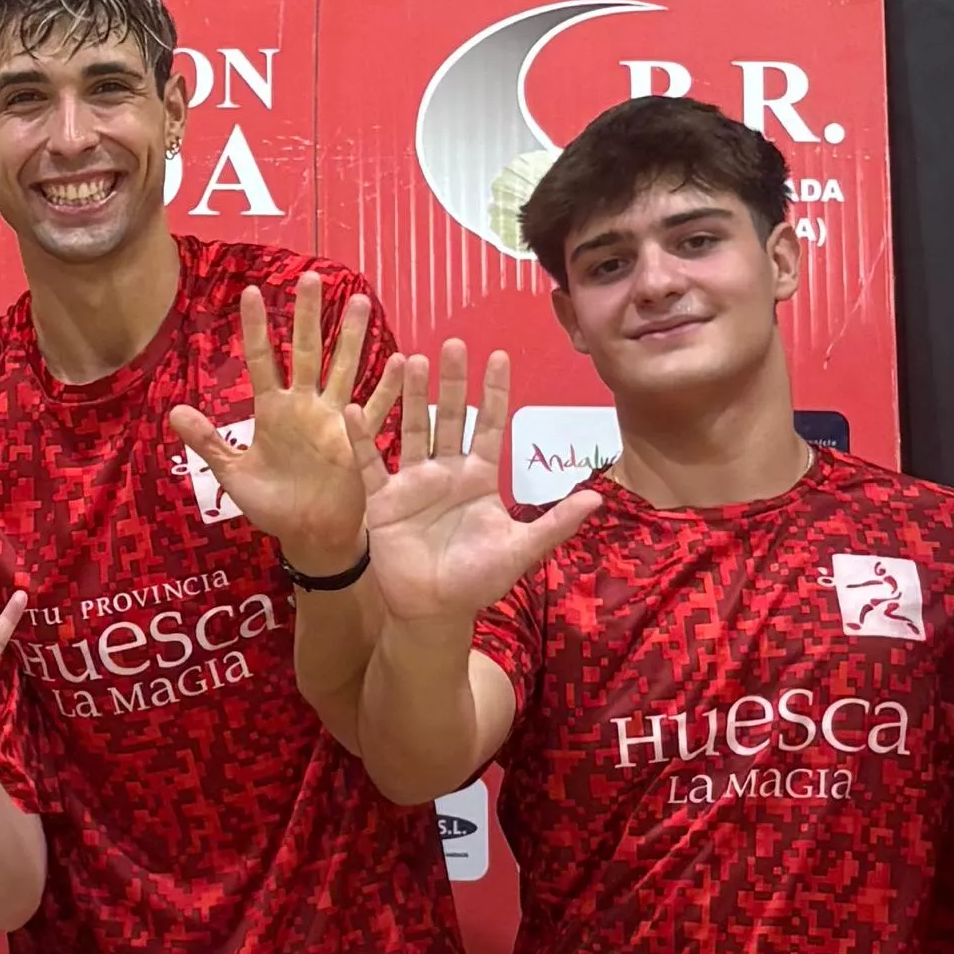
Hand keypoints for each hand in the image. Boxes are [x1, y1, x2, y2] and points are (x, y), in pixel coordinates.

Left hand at [166, 282, 378, 566]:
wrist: (310, 536)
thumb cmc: (273, 506)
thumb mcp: (233, 474)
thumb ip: (208, 441)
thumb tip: (173, 409)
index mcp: (272, 410)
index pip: (261, 358)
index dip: (256, 327)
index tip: (251, 292)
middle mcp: (304, 405)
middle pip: (306, 351)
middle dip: (308, 316)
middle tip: (312, 277)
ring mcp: (334, 418)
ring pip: (344, 368)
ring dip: (352, 337)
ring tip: (360, 301)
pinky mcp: (358, 439)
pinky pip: (376, 408)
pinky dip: (388, 387)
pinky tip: (401, 361)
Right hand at [360, 345, 601, 628]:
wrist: (434, 610)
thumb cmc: (478, 580)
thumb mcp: (521, 550)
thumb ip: (555, 523)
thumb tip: (597, 498)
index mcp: (480, 477)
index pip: (489, 425)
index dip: (494, 393)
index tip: (498, 356)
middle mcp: (447, 471)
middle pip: (450, 417)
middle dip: (452, 382)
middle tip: (453, 344)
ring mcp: (413, 482)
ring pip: (413, 429)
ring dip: (411, 397)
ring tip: (410, 360)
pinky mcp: (384, 500)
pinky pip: (372, 464)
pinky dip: (363, 439)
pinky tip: (356, 410)